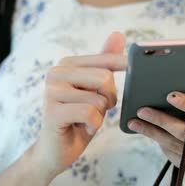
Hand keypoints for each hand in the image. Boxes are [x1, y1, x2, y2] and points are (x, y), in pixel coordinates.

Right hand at [34, 32, 126, 175]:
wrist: (56, 151)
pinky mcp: (53, 112)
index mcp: (66, 65)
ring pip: (98, 99)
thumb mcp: (95, 91)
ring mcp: (51, 92)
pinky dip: (94, 126)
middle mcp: (55, 73)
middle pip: (104, 78)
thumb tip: (118, 34)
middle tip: (99, 110)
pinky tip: (83, 128)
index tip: (133, 67)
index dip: (122, 65)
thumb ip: (104, 64)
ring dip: (100, 115)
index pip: (104, 59)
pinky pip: (90, 113)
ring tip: (86, 121)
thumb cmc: (79, 120)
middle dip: (109, 98)